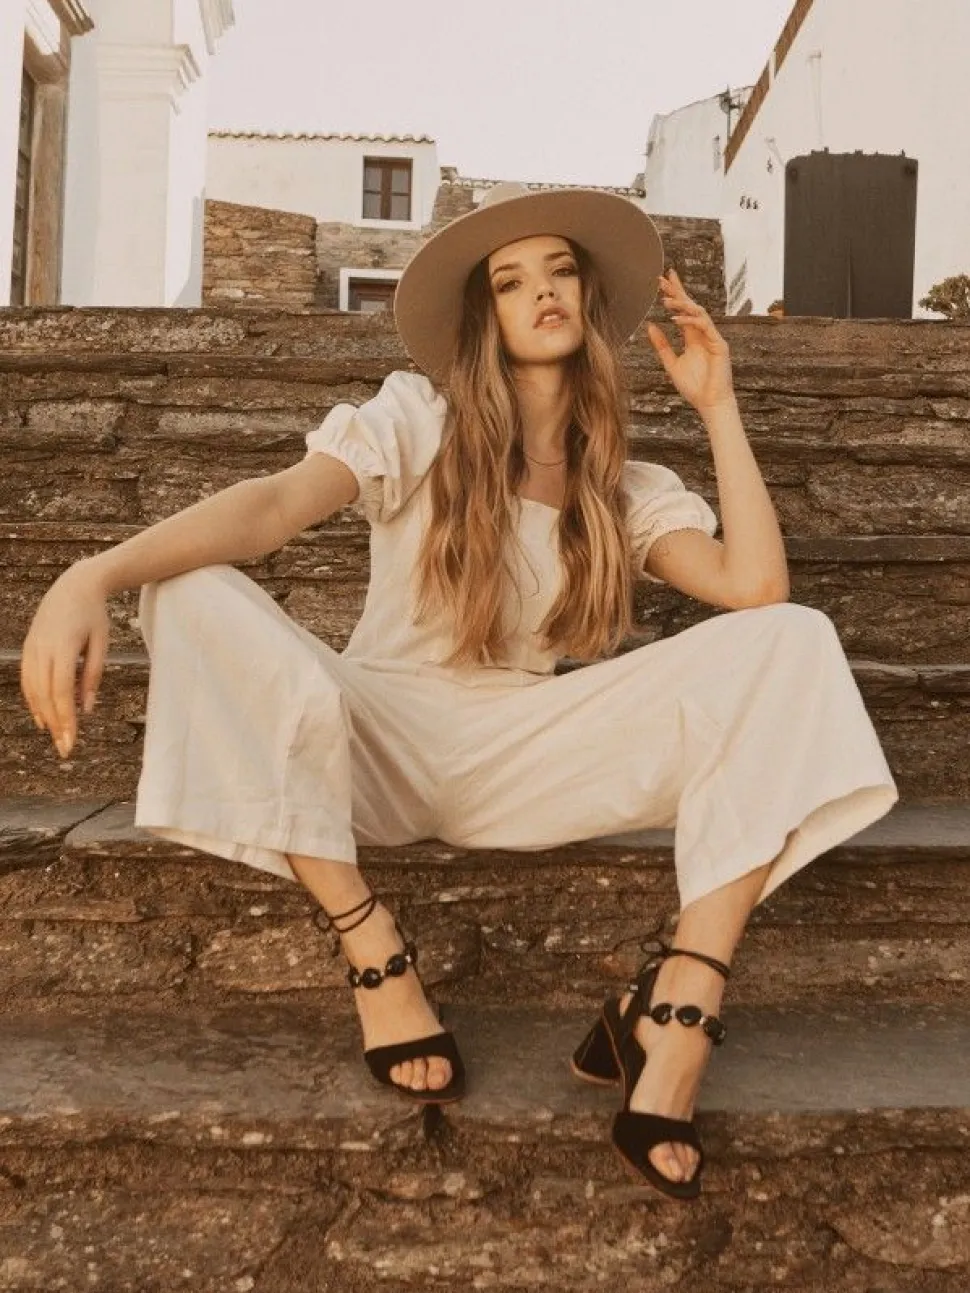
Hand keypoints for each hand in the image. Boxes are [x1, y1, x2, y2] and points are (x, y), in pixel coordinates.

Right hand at [20, 562, 110, 759]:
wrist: (74, 586)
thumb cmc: (94, 616)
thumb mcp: (101, 644)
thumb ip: (93, 676)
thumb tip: (86, 709)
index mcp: (64, 647)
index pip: (62, 691)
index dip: (65, 718)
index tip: (72, 740)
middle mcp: (43, 648)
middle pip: (45, 695)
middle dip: (56, 724)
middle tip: (65, 749)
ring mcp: (32, 648)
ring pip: (32, 690)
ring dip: (43, 715)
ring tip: (55, 736)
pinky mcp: (28, 648)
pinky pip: (27, 680)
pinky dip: (33, 700)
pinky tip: (42, 717)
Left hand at [647, 268, 736, 415]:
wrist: (709, 403)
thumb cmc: (694, 387)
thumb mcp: (671, 363)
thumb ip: (662, 345)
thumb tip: (650, 326)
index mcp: (693, 338)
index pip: (683, 311)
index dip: (675, 294)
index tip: (663, 281)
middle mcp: (703, 334)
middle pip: (690, 306)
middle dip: (678, 291)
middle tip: (664, 278)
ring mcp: (712, 338)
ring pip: (698, 313)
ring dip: (682, 304)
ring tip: (665, 299)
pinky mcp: (719, 344)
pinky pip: (704, 326)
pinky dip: (690, 321)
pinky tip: (675, 319)